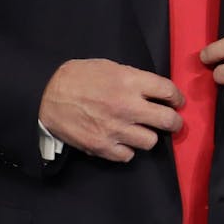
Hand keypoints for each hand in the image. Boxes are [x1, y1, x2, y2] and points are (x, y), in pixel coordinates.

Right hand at [39, 59, 183, 161]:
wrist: (46, 96)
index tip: (177, 102)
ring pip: (151, 142)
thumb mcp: (111, 67)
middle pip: (168, 120)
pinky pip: (128, 156)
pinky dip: (127, 150)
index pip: (169, 91)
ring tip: (140, 130)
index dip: (177, 97)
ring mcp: (116, 129)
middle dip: (174, 121)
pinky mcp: (102, 147)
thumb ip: (135, 79)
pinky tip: (122, 141)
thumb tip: (155, 91)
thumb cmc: (79, 77)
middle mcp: (127, 106)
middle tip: (172, 121)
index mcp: (131, 82)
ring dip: (148, 136)